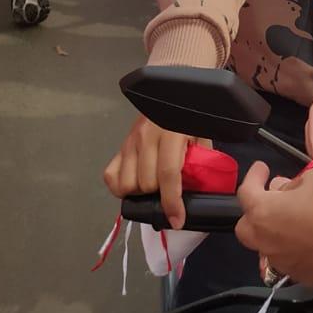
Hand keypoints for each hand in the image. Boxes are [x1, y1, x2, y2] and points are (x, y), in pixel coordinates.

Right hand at [102, 115, 208, 229]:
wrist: (174, 92)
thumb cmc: (189, 115)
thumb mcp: (201, 134)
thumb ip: (201, 160)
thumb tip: (200, 190)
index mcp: (171, 132)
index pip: (168, 174)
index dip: (171, 202)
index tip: (177, 220)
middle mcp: (146, 136)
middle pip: (146, 183)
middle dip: (158, 195)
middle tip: (169, 193)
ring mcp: (130, 140)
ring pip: (127, 183)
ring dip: (140, 192)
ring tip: (153, 187)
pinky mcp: (121, 144)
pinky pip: (110, 175)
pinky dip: (120, 186)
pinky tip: (134, 184)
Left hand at [235, 162, 312, 290]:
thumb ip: (294, 182)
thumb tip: (286, 190)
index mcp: (263, 212)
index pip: (246, 191)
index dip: (253, 176)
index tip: (262, 168)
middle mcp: (264, 240)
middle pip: (247, 224)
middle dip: (256, 209)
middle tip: (273, 197)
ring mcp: (279, 261)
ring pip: (264, 243)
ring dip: (272, 228)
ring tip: (290, 218)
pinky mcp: (295, 274)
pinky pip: (283, 257)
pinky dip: (288, 245)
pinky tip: (304, 237)